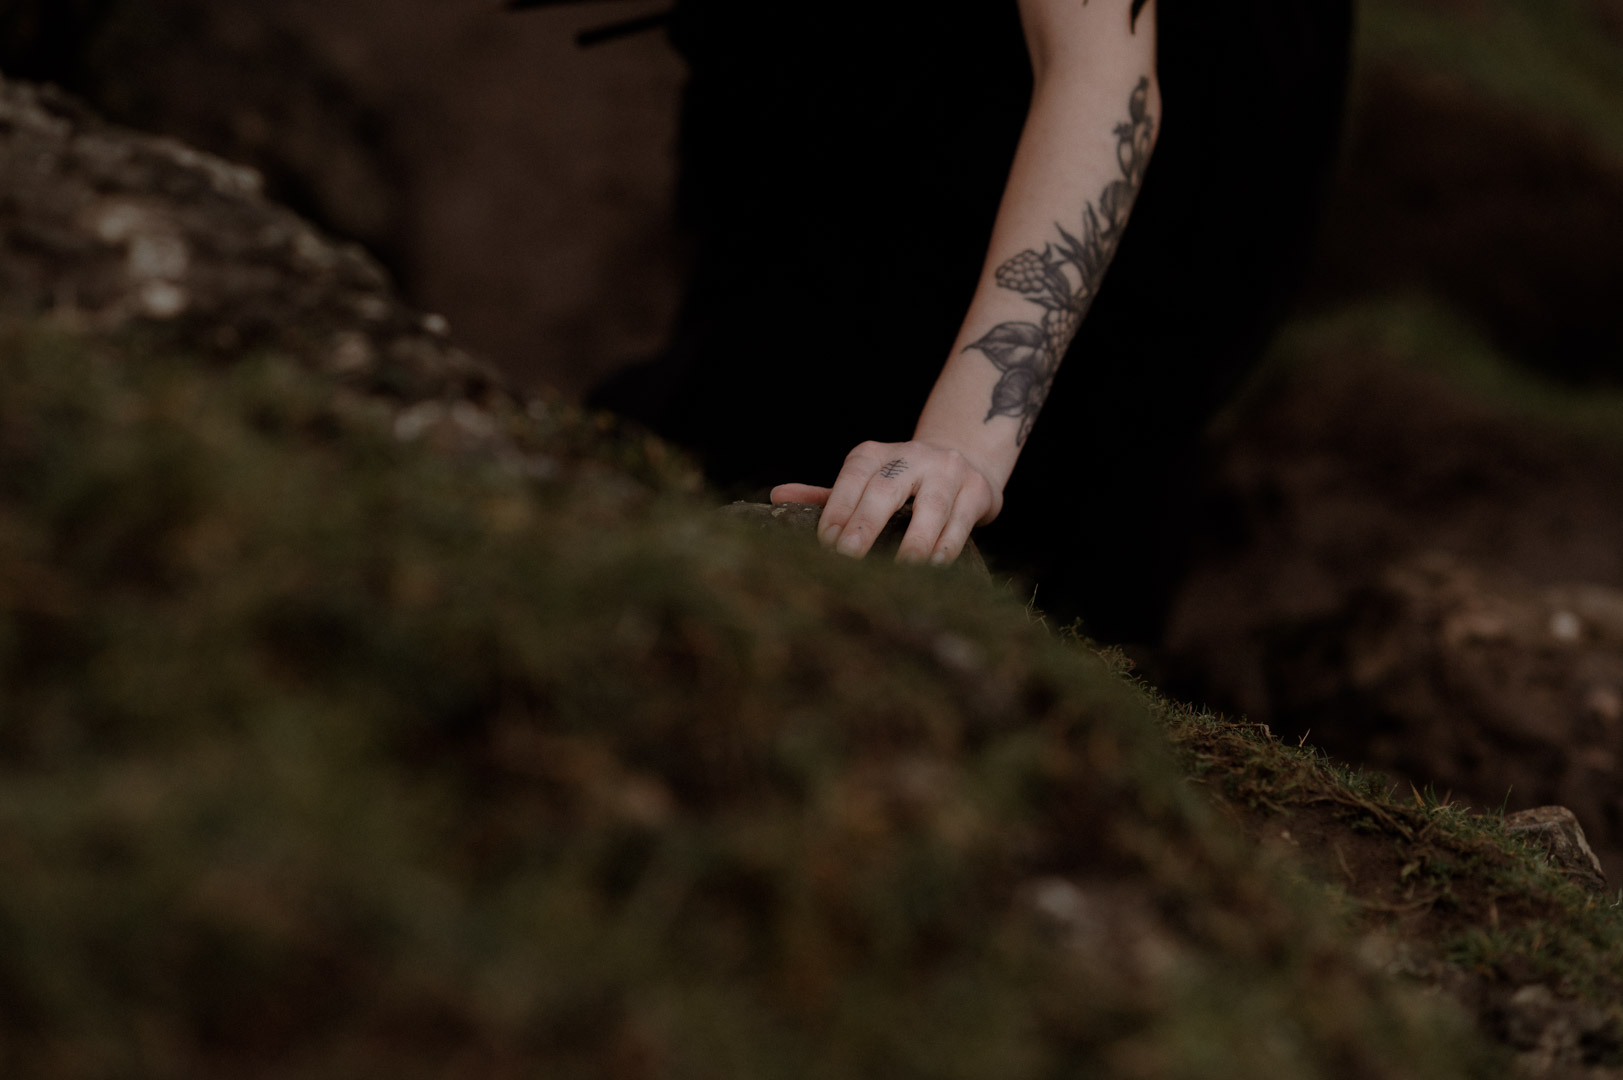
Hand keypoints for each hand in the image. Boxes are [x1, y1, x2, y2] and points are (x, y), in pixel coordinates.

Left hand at [770, 440, 1002, 564]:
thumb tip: (775, 498)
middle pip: (886, 490)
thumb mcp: (865, 484)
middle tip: (848, 557)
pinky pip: (960, 522)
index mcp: (876, 454)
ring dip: (914, 542)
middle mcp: (912, 456)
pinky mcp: (977, 491)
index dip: (837, 509)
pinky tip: (933, 569)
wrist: (966, 462)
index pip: (852, 478)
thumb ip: (826, 496)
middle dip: (866, 525)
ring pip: (931, 508)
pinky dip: (946, 547)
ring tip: (900, 571)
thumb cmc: (902, 485)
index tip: (824, 544)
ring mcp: (948, 471)